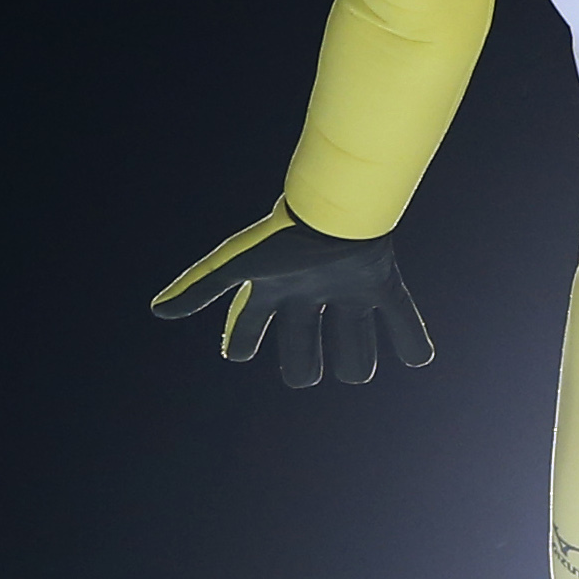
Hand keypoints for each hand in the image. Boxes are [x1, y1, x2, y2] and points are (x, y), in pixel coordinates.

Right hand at [150, 204, 436, 385]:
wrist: (335, 208)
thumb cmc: (282, 236)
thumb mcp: (235, 266)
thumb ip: (199, 288)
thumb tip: (157, 311)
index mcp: (273, 290)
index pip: (250, 327)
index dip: (242, 344)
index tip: (240, 352)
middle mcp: (309, 293)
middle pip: (303, 346)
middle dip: (304, 365)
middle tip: (308, 369)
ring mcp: (346, 290)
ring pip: (354, 341)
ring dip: (358, 359)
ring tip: (357, 365)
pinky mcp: (382, 284)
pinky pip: (403, 320)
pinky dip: (414, 343)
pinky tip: (421, 359)